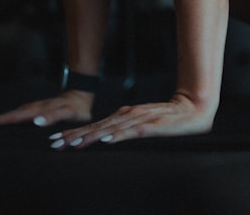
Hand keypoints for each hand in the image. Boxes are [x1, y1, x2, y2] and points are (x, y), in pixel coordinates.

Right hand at [0, 90, 93, 128]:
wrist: (79, 97)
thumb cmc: (75, 108)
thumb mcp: (67, 113)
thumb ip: (53, 117)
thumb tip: (36, 121)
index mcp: (35, 111)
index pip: (12, 117)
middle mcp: (29, 109)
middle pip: (4, 116)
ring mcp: (29, 110)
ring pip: (6, 115)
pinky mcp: (30, 111)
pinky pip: (12, 116)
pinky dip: (1, 119)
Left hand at [47, 93, 214, 149]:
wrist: (194, 107)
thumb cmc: (168, 117)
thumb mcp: (142, 123)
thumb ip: (125, 128)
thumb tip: (105, 137)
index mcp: (124, 115)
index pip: (95, 125)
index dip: (75, 132)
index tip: (56, 140)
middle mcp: (128, 115)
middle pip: (97, 127)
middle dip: (74, 135)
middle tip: (55, 143)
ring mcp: (140, 119)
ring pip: (110, 129)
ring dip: (91, 137)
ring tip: (73, 144)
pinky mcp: (153, 124)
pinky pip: (133, 132)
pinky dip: (119, 136)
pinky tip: (107, 141)